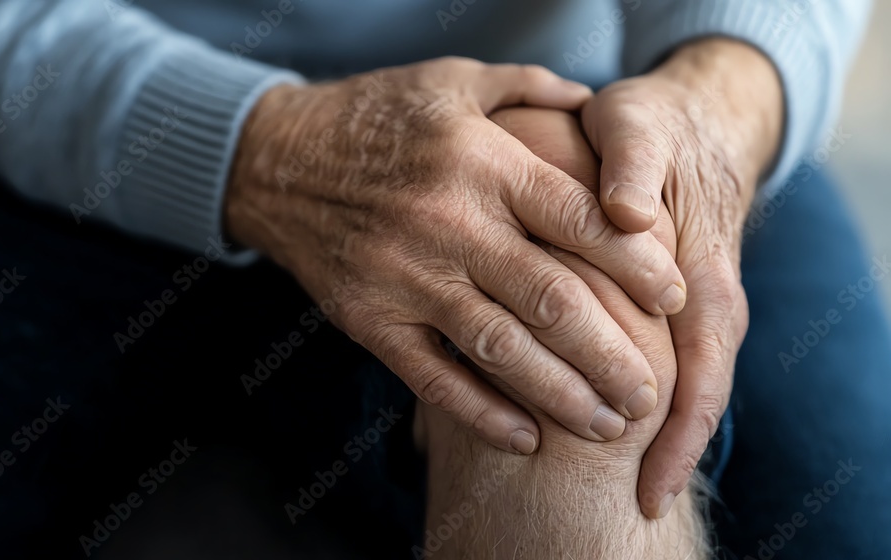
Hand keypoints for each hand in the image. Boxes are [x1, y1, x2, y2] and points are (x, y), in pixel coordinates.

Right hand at [227, 57, 686, 453]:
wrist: (276, 161)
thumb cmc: (376, 116)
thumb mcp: (454, 79)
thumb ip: (530, 87)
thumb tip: (594, 103)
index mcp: (481, 162)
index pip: (578, 219)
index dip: (636, 262)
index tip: (675, 298)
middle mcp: (449, 223)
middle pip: (551, 299)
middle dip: (613, 352)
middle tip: (654, 391)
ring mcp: (406, 277)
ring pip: (500, 349)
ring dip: (562, 395)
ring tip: (611, 426)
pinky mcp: (370, 319)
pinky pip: (433, 378)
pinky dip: (482, 414)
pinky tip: (526, 439)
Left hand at [581, 38, 784, 516]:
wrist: (687, 118)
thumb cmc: (654, 127)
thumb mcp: (638, 129)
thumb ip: (633, 170)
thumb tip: (629, 217)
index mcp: (704, 278)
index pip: (700, 376)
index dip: (675, 437)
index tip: (645, 488)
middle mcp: (704, 304)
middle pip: (694, 397)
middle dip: (666, 457)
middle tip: (633, 509)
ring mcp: (688, 306)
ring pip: (680, 384)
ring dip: (656, 437)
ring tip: (622, 486)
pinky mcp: (667, 301)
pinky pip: (662, 358)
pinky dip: (642, 395)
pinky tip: (603, 418)